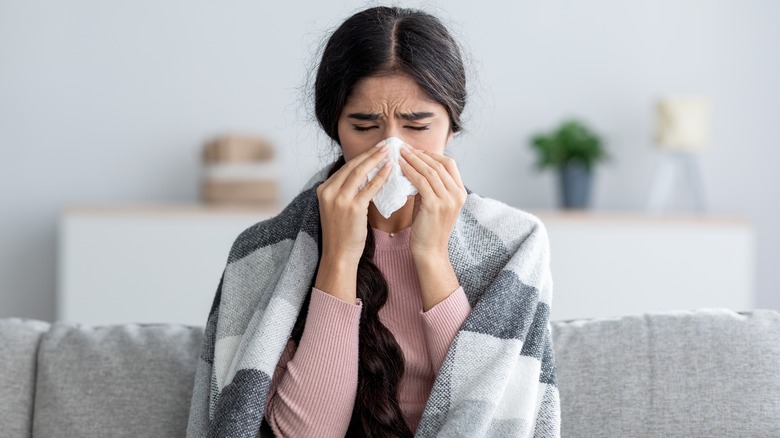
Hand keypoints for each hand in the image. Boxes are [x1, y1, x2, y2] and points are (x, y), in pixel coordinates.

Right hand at [314, 141, 391, 301]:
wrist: (339, 255)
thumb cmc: (342, 234)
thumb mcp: (337, 209)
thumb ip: (346, 192)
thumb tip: (365, 177)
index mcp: (324, 190)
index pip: (345, 168)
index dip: (362, 157)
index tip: (375, 149)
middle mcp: (329, 191)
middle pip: (352, 166)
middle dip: (370, 154)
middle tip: (385, 145)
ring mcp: (339, 199)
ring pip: (360, 173)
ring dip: (376, 160)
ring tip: (389, 152)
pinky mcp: (352, 208)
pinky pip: (369, 187)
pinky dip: (381, 176)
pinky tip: (390, 169)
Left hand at [398, 145, 466, 258]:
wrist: (430, 251)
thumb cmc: (428, 228)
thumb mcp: (433, 203)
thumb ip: (429, 186)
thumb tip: (415, 168)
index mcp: (460, 192)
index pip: (449, 164)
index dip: (432, 155)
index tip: (416, 150)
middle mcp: (458, 194)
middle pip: (440, 164)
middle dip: (421, 154)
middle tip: (404, 147)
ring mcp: (448, 200)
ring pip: (430, 171)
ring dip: (414, 160)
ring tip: (400, 153)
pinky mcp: (435, 205)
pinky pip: (421, 182)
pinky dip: (410, 171)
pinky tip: (400, 166)